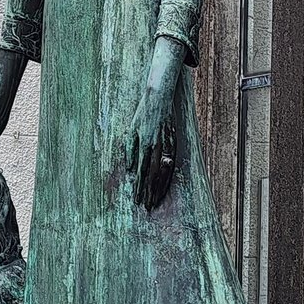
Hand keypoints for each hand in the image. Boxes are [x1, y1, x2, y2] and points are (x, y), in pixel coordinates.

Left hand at [125, 87, 176, 210]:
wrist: (159, 97)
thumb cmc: (142, 114)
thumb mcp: (131, 130)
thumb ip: (129, 150)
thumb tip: (128, 170)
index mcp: (143, 144)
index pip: (140, 172)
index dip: (139, 187)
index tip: (137, 200)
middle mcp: (156, 147)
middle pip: (152, 176)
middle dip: (149, 192)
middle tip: (147, 207)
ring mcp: (167, 145)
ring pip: (163, 172)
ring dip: (159, 188)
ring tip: (156, 201)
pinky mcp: (174, 142)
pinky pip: (172, 164)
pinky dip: (169, 176)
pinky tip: (166, 185)